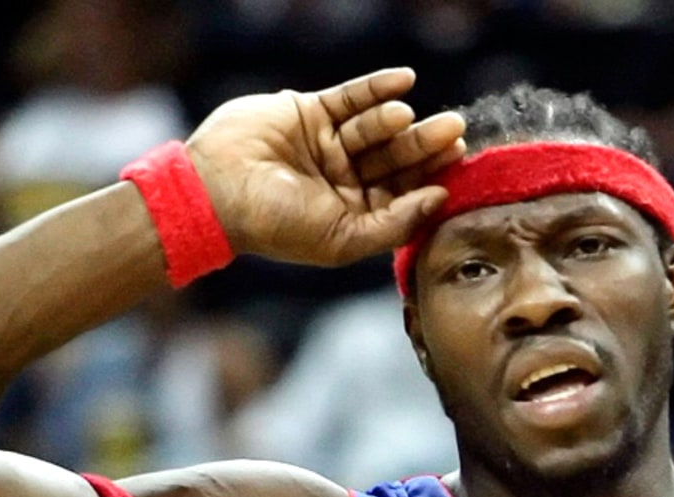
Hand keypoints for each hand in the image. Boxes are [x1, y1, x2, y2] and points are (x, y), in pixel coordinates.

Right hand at [186, 68, 465, 266]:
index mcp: (355, 214)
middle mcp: (345, 180)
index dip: (431, 178)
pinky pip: (352, 97)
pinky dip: (378, 88)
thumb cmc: (276, 225)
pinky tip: (403, 81)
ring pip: (376, 127)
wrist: (215, 191)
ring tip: (405, 117)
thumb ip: (394, 225)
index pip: (404, 193)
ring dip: (395, 119)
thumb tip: (440, 199)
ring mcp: (329, 144)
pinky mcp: (311, 112)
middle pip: (396, 158)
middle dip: (424, 144)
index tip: (457, 163)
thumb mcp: (343, 238)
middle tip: (452, 129)